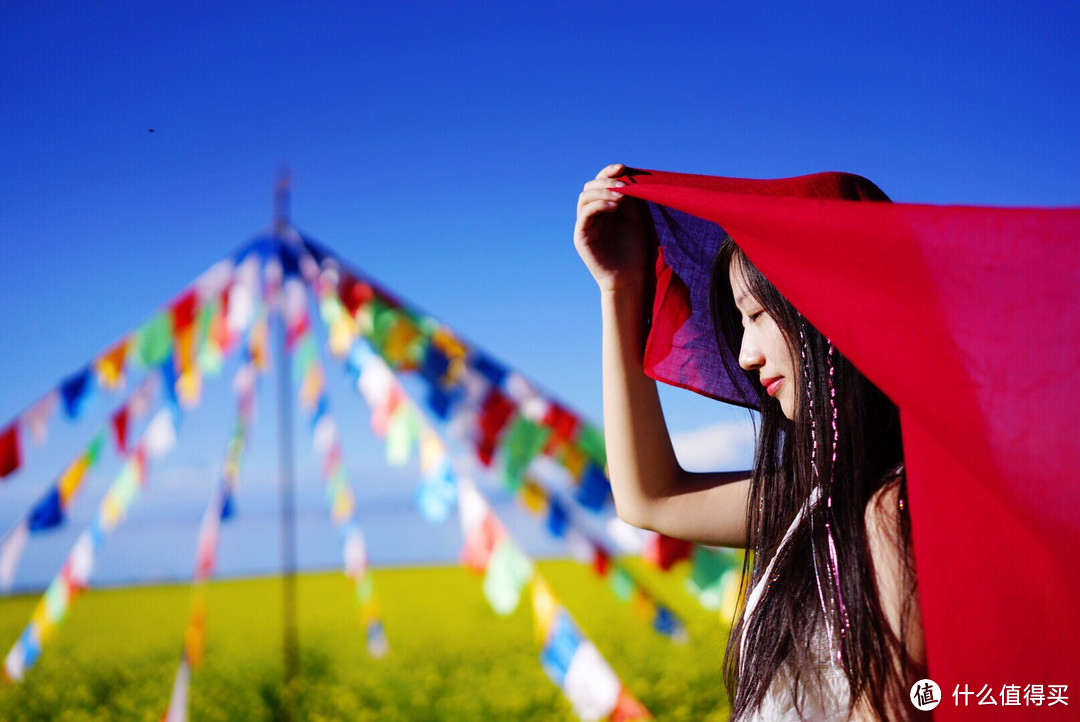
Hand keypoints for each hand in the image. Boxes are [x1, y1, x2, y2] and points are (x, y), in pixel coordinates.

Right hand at [574, 164, 650, 293]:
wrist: (630, 278)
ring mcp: (584, 225)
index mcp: (604, 209)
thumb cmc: (635, 251)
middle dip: (606, 181)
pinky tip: (615, 205)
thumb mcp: (635, 218)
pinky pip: (585, 213)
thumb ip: (629, 199)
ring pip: (585, 197)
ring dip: (603, 191)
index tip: (624, 167)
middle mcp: (592, 215)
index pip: (600, 184)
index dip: (609, 173)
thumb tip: (625, 177)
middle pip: (589, 187)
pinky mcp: (581, 236)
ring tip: (622, 194)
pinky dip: (599, 204)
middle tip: (624, 184)